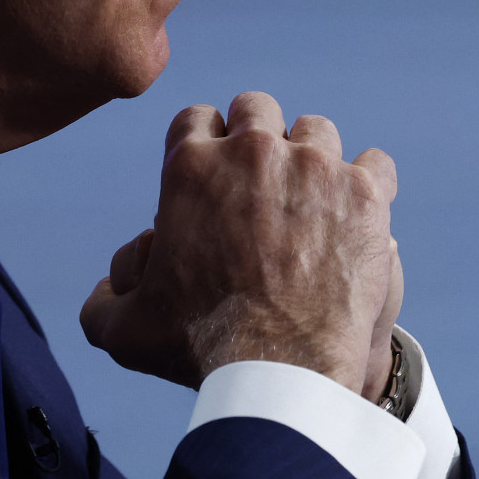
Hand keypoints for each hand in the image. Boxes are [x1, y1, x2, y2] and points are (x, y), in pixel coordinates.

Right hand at [79, 91, 401, 395]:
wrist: (280, 368)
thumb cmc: (199, 349)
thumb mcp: (125, 331)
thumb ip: (103, 305)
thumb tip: (108, 288)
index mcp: (191, 167)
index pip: (198, 119)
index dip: (208, 143)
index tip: (220, 172)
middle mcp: (252, 151)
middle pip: (257, 110)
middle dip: (259, 136)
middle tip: (267, 180)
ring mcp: (314, 167)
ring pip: (317, 131)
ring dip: (314, 159)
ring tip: (316, 198)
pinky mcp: (363, 192)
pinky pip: (375, 162)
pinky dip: (369, 184)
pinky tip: (360, 211)